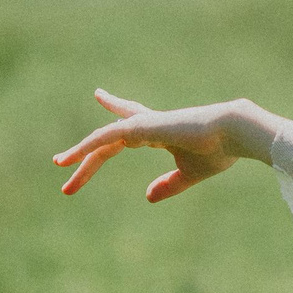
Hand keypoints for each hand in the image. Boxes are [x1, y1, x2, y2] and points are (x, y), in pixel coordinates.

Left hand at [53, 89, 276, 201]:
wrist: (234, 132)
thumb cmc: (219, 150)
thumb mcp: (189, 174)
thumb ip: (168, 185)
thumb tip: (147, 197)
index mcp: (161, 132)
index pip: (130, 123)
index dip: (115, 110)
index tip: (99, 95)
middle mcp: (148, 124)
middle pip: (109, 138)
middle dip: (86, 154)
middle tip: (61, 163)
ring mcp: (143, 125)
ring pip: (102, 140)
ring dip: (80, 156)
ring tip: (58, 165)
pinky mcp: (141, 127)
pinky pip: (104, 138)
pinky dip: (85, 148)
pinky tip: (70, 159)